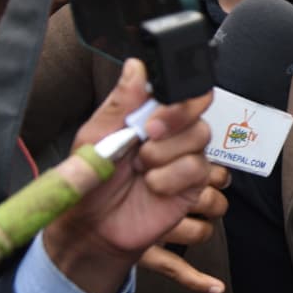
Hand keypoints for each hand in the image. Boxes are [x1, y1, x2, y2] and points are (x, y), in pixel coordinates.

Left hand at [41, 59, 212, 292]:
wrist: (94, 227)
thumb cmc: (92, 181)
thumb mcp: (96, 136)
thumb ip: (122, 102)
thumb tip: (135, 66)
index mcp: (147, 114)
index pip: (180, 89)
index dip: (176, 95)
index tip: (153, 111)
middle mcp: (171, 132)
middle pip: (198, 108)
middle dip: (173, 122)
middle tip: (146, 137)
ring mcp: (184, 156)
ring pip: (200, 137)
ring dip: (166, 154)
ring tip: (142, 169)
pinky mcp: (193, 183)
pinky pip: (197, 168)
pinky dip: (171, 177)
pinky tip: (153, 186)